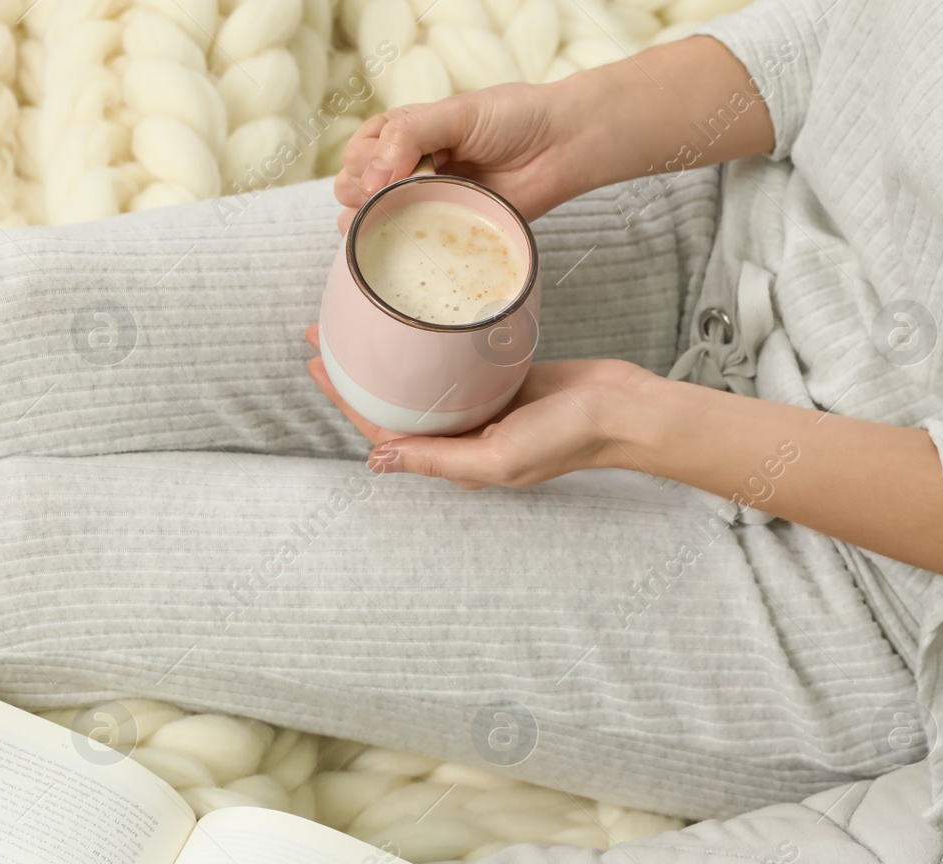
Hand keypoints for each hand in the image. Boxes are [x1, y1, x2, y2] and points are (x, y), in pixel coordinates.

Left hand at [303, 323, 652, 488]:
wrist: (624, 410)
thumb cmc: (567, 440)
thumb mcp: (495, 458)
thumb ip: (436, 458)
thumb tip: (375, 463)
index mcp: (454, 459)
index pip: (384, 431)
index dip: (346, 400)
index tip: (317, 364)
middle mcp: (461, 435)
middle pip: (394, 402)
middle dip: (356, 372)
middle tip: (323, 333)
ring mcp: (482, 405)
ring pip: (420, 381)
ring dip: (387, 355)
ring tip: (358, 322)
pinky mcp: (503, 378)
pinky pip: (454, 362)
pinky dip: (428, 343)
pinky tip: (413, 320)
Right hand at [333, 82, 593, 232]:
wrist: (561, 148)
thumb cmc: (512, 119)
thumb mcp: (455, 113)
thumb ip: (408, 135)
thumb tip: (369, 179)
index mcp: (404, 135)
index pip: (357, 153)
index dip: (361, 164)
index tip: (382, 171)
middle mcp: (408, 169)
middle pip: (354, 189)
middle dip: (359, 194)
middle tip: (388, 194)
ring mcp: (425, 202)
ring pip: (372, 222)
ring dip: (370, 224)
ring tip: (392, 219)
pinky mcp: (445, 231)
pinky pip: (409, 247)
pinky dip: (398, 248)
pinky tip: (402, 243)